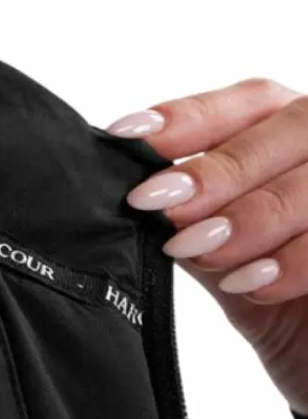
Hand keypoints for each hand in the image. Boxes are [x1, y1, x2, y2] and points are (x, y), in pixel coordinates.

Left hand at [106, 78, 307, 417]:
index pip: (251, 103)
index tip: (127, 135)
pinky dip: (293, 260)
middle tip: (158, 201)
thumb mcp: (229, 263)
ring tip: (197, 248)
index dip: (189, 115)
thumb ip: (193, 222)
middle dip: (218, 169)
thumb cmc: (286, 315)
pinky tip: (251, 285)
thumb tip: (136, 194)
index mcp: (303, 142)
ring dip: (249, 215)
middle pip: (292, 127)